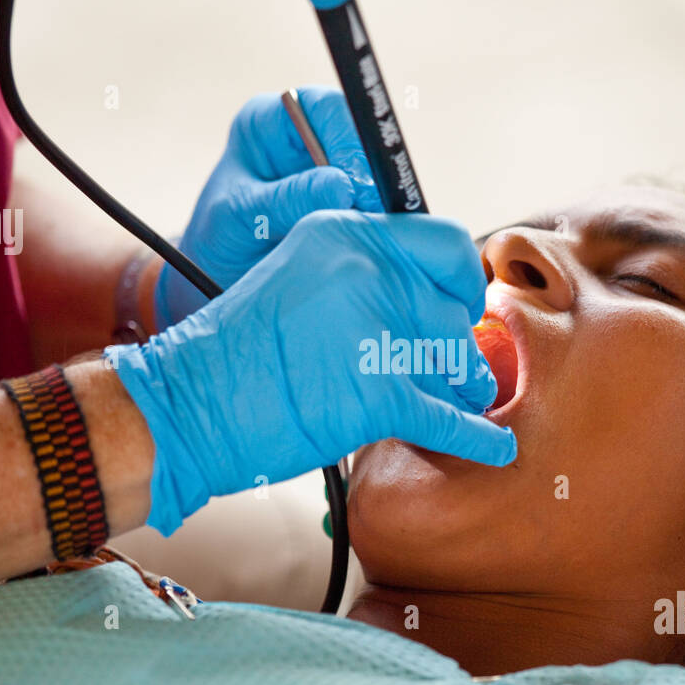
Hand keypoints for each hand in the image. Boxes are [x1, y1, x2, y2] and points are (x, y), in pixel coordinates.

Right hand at [111, 210, 515, 535]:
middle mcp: (367, 271)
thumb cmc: (239, 351)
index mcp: (347, 234)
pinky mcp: (377, 393)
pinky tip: (496, 450)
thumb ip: (362, 278)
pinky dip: (478, 440)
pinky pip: (451, 418)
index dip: (461, 279)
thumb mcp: (300, 279)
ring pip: (458, 361)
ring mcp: (375, 330)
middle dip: (460, 343)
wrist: (188, 402)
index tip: (460, 303)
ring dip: (464, 388)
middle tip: (456, 367)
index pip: (445, 242)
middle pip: (455, 308)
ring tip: (462, 400)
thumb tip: (431, 302)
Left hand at [156, 86, 380, 327]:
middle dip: (367, 174)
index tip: (355, 182)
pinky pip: (374, 203)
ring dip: (374, 201)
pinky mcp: (348, 202)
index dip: (346, 137)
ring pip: (372, 172)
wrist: (223, 276)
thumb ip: (287, 199)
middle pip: (357, 136)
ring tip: (367, 230)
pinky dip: (376, 221)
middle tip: (370, 212)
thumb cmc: (218, 238)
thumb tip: (343, 187)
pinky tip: (371, 238)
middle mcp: (305, 137)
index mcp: (270, 122)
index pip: (321, 107)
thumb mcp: (242, 217)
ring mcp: (331, 170)